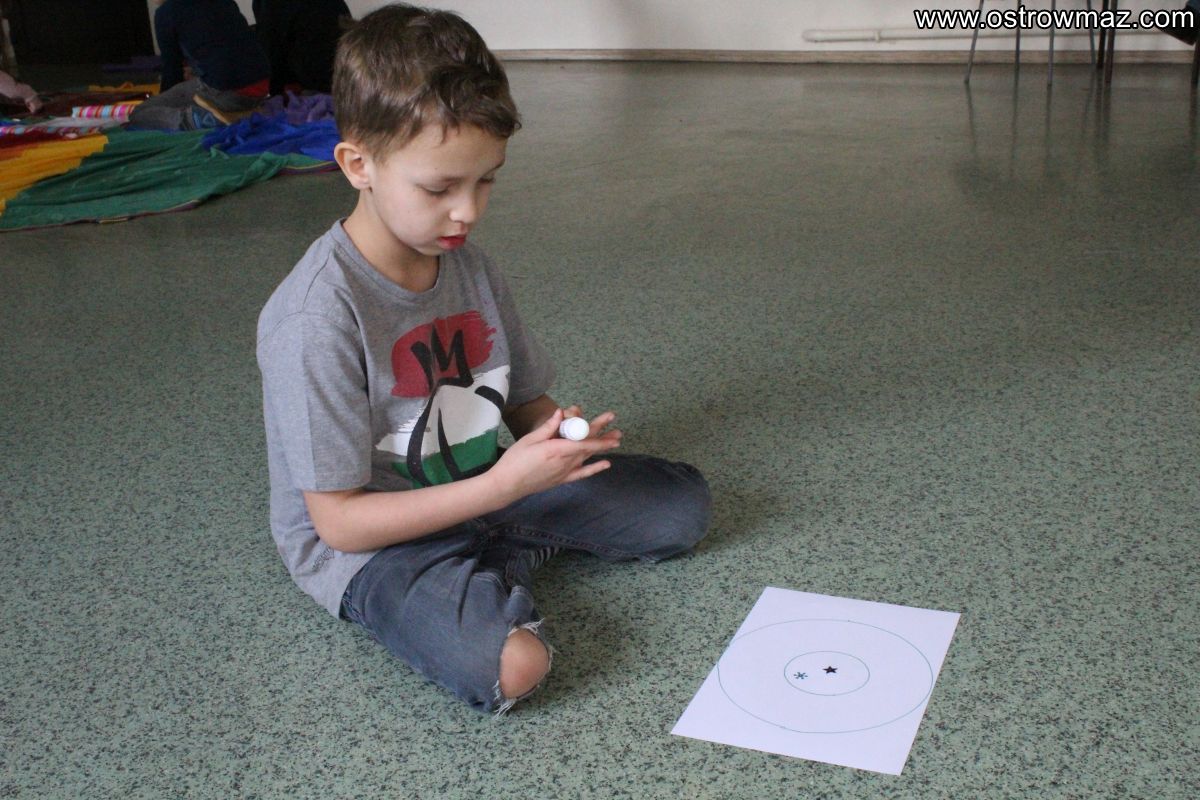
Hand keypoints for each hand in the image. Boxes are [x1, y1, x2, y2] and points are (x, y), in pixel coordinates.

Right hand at [489, 408, 621, 504]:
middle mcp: (565, 461)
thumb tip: (561, 413)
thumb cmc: (515, 460)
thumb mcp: (529, 439)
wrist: (507, 485)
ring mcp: (565, 472)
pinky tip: (607, 464)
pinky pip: (582, 474)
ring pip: (588, 457)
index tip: (609, 423)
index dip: (598, 433)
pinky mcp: (562, 479)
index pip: (583, 440)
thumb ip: (548, 427)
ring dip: (602, 448)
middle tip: (616, 427)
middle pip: (588, 445)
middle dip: (603, 435)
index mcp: (557, 449)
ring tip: (617, 440)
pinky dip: (594, 469)